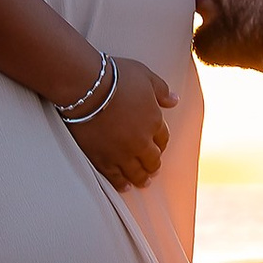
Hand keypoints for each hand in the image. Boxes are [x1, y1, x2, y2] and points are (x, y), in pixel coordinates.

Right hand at [68, 54, 175, 191]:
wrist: (87, 87)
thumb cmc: (116, 77)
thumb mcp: (145, 76)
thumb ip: (162, 90)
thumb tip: (175, 100)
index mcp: (154, 121)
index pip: (163, 139)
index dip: (160, 144)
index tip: (157, 146)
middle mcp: (141, 141)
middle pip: (152, 160)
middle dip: (153, 166)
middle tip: (152, 171)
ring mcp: (122, 153)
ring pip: (136, 173)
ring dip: (141, 178)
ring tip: (142, 182)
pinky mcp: (102, 159)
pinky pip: (115, 177)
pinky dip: (121, 183)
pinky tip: (123, 187)